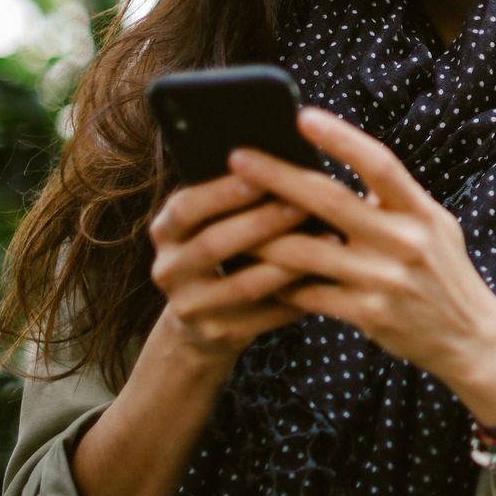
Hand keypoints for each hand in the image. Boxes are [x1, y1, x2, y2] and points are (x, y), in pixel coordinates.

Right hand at [147, 174, 310, 362]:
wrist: (203, 320)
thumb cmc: (225, 250)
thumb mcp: (212, 221)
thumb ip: (236, 196)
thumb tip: (285, 161)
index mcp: (166, 231)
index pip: (186, 207)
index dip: (223, 192)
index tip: (263, 174)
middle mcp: (169, 270)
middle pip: (214, 245)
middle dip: (262, 222)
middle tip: (304, 203)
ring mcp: (191, 307)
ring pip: (244, 285)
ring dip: (289, 261)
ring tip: (330, 238)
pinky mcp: (218, 334)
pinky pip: (265, 315)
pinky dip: (298, 295)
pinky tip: (328, 276)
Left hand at [235, 107, 495, 396]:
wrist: (469, 337)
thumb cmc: (443, 272)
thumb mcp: (434, 225)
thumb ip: (394, 200)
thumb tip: (344, 164)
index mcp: (421, 211)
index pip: (379, 163)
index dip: (340, 138)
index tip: (302, 116)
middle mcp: (404, 241)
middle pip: (329, 200)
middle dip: (277, 176)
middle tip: (238, 156)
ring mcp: (384, 280)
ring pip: (306, 250)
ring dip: (263, 234)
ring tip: (229, 221)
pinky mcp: (367, 315)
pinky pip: (308, 294)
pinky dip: (279, 281)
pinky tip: (255, 270)